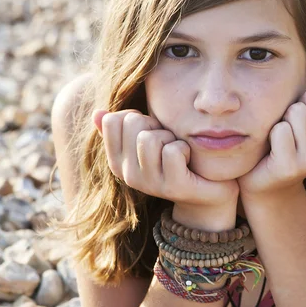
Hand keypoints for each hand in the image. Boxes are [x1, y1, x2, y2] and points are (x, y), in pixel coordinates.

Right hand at [92, 109, 238, 209]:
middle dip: (156, 125)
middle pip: (133, 123)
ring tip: (178, 152)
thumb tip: (98, 113)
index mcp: (116, 162)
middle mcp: (127, 175)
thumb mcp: (147, 142)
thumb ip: (122, 129)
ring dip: (170, 138)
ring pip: (150, 138)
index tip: (151, 131)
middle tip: (167, 142)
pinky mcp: (173, 187)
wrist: (208, 193)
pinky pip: (172, 151)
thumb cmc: (176, 160)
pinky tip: (189, 162)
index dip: (137, 117)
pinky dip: (185, 149)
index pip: (113, 121)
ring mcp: (149, 183)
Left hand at [237, 77, 305, 199]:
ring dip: (283, 118)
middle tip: (292, 126)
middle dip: (297, 105)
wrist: (272, 183)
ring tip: (283, 135)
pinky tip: (273, 147)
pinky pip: (281, 130)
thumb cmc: (294, 142)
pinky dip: (272, 133)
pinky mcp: (289, 167)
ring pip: (296, 111)